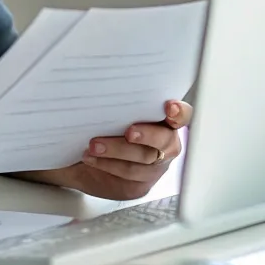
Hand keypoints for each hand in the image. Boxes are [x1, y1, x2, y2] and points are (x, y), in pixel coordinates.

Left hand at [20, 100, 191, 200]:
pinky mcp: (140, 183)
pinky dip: (107, 165)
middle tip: (128, 132)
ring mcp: (154, 166)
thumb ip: (116, 99)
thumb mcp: (109, 108)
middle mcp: (164, 143)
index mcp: (162, 120)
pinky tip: (91, 158)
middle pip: (166, 141)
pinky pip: (129, 176)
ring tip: (94, 145)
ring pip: (144, 161)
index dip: (179, 112)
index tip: (169, 106)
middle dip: (147, 135)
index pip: (181, 115)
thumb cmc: (101, 124)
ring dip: (117, 152)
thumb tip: (96, 81)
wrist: (83, 156)